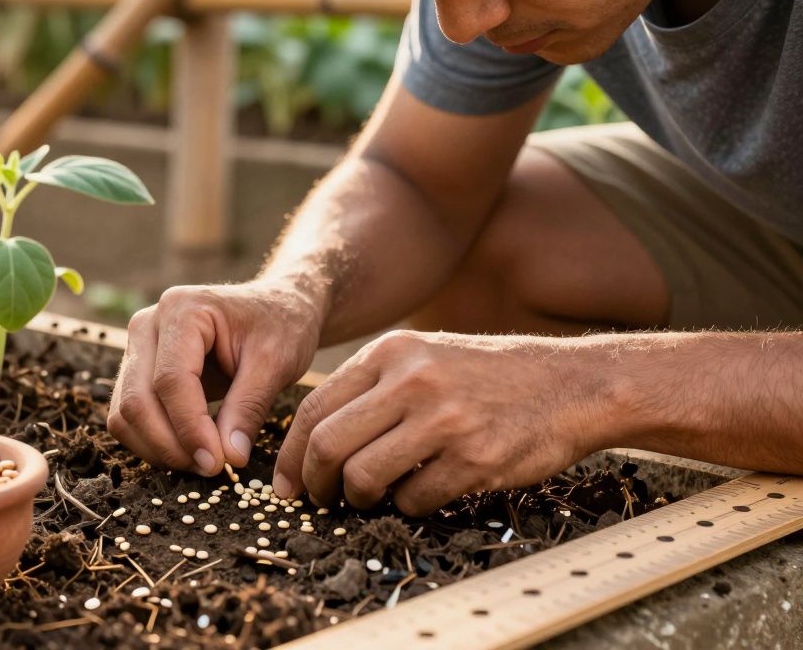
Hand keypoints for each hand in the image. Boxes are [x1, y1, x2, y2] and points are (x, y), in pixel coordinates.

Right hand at [107, 280, 323, 475]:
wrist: (275, 307)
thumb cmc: (279, 325)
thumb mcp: (276, 362)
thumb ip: (249, 407)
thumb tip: (229, 457)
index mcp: (183, 310)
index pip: (171, 380)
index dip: (189, 428)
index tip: (217, 463)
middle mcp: (148, 324)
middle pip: (137, 399)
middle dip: (170, 445)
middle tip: (210, 469)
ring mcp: (137, 347)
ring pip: (124, 413)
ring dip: (157, 448)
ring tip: (202, 463)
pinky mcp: (137, 370)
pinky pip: (128, 416)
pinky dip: (152, 442)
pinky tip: (188, 451)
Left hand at [272, 330, 608, 514]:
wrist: (570, 384)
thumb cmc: (488, 376)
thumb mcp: (425, 356)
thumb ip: (372, 386)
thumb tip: (314, 439)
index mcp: (392, 352)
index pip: (316, 408)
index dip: (292, 453)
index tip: (287, 482)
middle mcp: (413, 380)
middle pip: (330, 445)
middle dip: (315, 483)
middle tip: (320, 499)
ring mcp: (445, 420)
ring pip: (365, 477)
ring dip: (359, 498)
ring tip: (370, 497)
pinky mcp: (474, 459)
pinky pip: (413, 499)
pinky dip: (406, 506)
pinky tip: (418, 494)